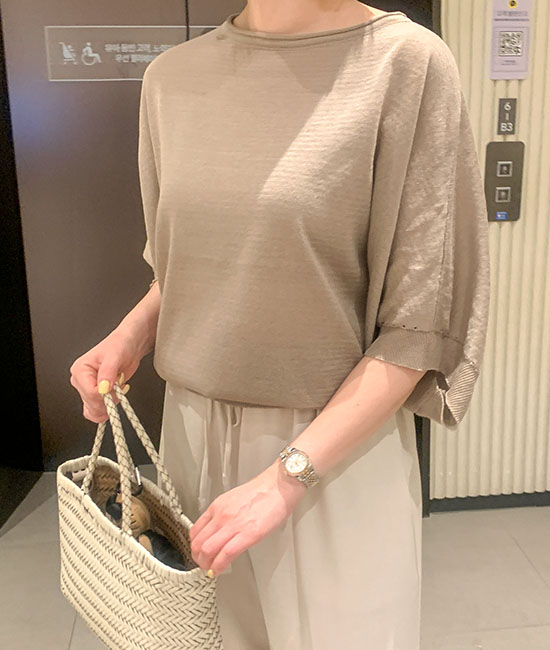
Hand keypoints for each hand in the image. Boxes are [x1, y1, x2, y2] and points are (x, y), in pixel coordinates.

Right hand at [69, 329, 139, 423]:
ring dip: (110, 404)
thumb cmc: (120, 346)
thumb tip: (103, 388)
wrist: (129, 346)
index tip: (116, 387)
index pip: (90, 392)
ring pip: (94, 410)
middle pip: (92, 403)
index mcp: (80, 370)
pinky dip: (107, 410)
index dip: (106, 394)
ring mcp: (87, 389)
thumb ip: (108, 372)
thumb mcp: (115, 355)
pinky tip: (115, 398)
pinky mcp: (95, 394)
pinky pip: (95, 412)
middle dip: (109, 399)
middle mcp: (81, 381)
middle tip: (119, 385)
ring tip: (117, 388)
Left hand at [189, 461, 307, 575]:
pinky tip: (220, 570)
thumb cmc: (262, 492)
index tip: (198, 552)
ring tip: (211, 569)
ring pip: (207, 550)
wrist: (278, 486)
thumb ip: (223, 514)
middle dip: (197, 558)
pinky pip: (226, 555)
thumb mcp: (234, 499)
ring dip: (206, 564)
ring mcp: (233, 525)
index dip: (194, 546)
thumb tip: (219, 531)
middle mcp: (221, 515)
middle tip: (203, 564)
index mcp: (217, 506)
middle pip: (197, 543)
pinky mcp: (248, 535)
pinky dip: (219, 567)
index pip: (195, 530)